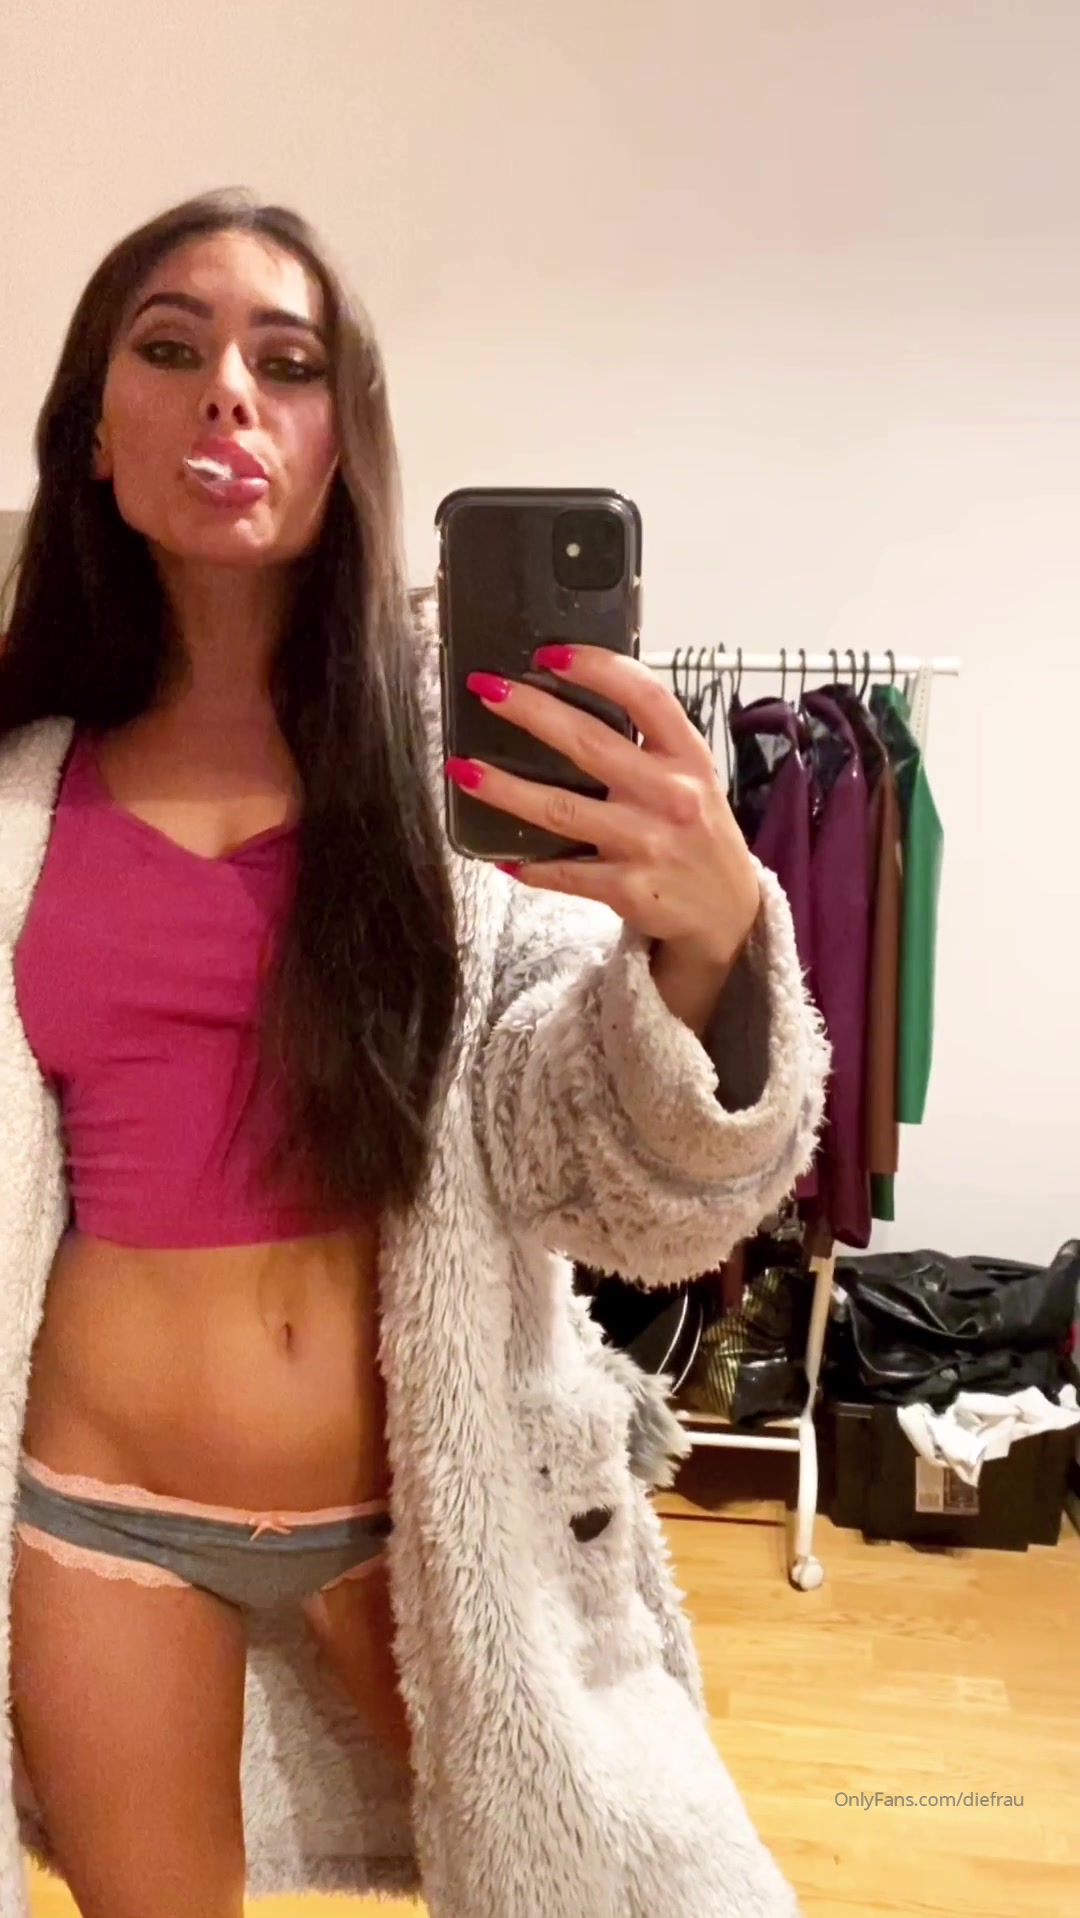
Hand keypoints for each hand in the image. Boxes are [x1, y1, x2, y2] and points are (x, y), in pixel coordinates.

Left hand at [445, 644, 761, 975]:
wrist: (727, 910)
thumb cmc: (698, 832)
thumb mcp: (693, 776)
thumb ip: (649, 742)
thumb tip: (574, 698)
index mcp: (687, 756)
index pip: (644, 696)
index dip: (596, 668)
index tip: (550, 654)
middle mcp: (670, 795)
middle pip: (590, 743)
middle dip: (532, 711)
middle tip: (488, 690)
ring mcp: (647, 843)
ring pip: (561, 809)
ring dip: (506, 789)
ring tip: (464, 770)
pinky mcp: (627, 888)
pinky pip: (564, 872)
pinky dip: (529, 865)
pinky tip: (500, 855)